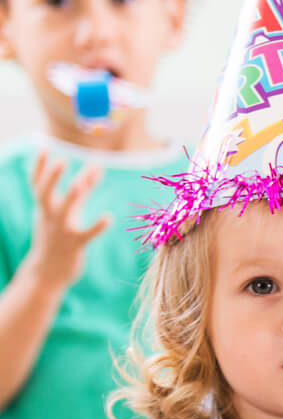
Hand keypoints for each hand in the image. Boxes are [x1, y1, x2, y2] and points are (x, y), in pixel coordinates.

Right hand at [22, 150, 108, 290]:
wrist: (47, 271)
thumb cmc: (59, 235)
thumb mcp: (69, 210)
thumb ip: (84, 188)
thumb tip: (97, 166)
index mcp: (45, 207)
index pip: (37, 183)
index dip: (39, 166)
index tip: (43, 146)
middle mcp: (49, 216)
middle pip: (44, 193)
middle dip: (51, 177)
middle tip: (61, 160)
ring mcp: (60, 231)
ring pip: (63, 212)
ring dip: (72, 197)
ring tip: (81, 184)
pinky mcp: (74, 246)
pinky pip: (85, 235)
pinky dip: (96, 226)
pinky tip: (108, 217)